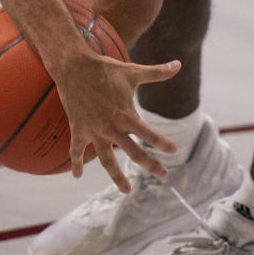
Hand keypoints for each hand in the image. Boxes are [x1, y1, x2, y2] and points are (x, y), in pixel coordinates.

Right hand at [54, 51, 180, 190]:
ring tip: (126, 190)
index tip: (174, 151)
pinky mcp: (78, 130)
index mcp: (125, 115)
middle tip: (164, 176)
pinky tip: (77, 175)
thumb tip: (179, 64)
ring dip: (117, 177)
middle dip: (150, 165)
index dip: (162, 143)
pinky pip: (76, 152)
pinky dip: (76, 164)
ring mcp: (94, 132)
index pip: (148, 134)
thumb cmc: (105, 69)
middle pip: (133, 153)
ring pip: (107, 160)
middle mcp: (111, 127)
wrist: (74, 66)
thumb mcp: (133, 71)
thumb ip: (157, 72)